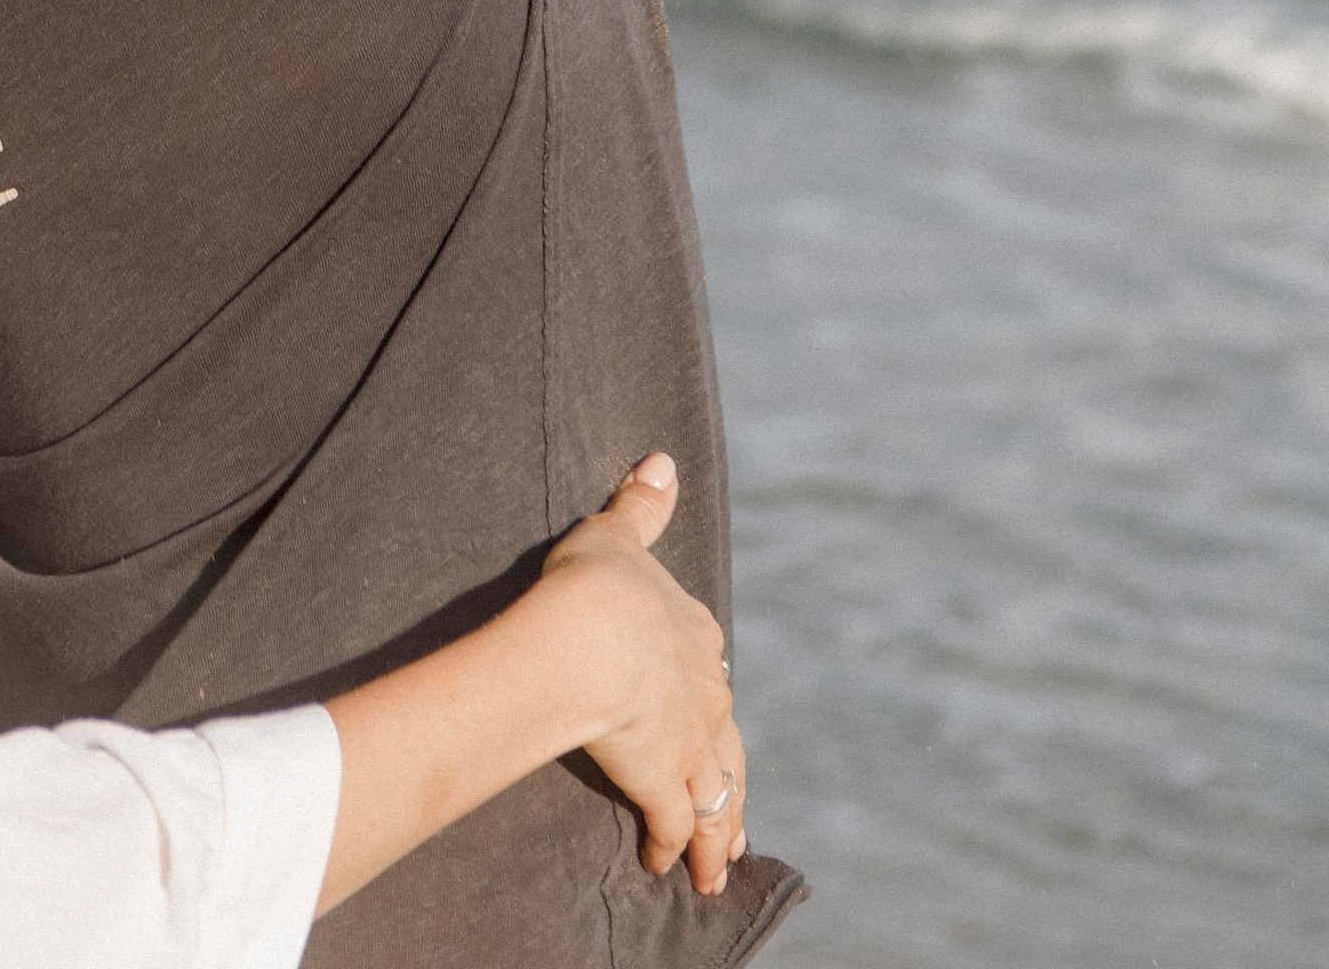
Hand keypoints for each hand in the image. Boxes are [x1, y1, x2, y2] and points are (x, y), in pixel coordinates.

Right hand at [538, 453, 745, 896]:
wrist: (590, 640)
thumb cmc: (596, 585)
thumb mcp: (616, 533)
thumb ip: (641, 505)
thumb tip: (663, 459)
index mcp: (694, 636)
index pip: (709, 664)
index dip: (706, 689)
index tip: (710, 714)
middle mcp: (705, 695)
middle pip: (727, 744)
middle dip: (729, 782)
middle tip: (738, 823)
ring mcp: (691, 743)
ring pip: (718, 796)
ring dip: (720, 832)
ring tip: (719, 869)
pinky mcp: (666, 783)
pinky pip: (678, 824)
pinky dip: (677, 846)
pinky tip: (665, 863)